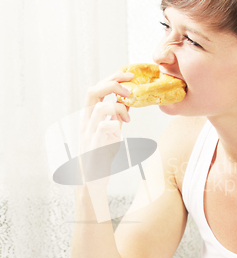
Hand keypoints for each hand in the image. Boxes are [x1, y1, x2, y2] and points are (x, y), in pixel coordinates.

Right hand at [77, 71, 132, 221]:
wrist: (92, 182)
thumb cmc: (101, 157)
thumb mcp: (111, 133)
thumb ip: (115, 118)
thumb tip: (127, 102)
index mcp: (89, 116)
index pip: (97, 88)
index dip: (113, 77)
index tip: (130, 76)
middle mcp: (86, 121)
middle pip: (94, 91)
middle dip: (114, 83)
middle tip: (130, 86)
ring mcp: (88, 132)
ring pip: (101, 107)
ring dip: (119, 106)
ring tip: (128, 116)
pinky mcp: (94, 145)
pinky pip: (103, 126)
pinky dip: (116, 123)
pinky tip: (122, 128)